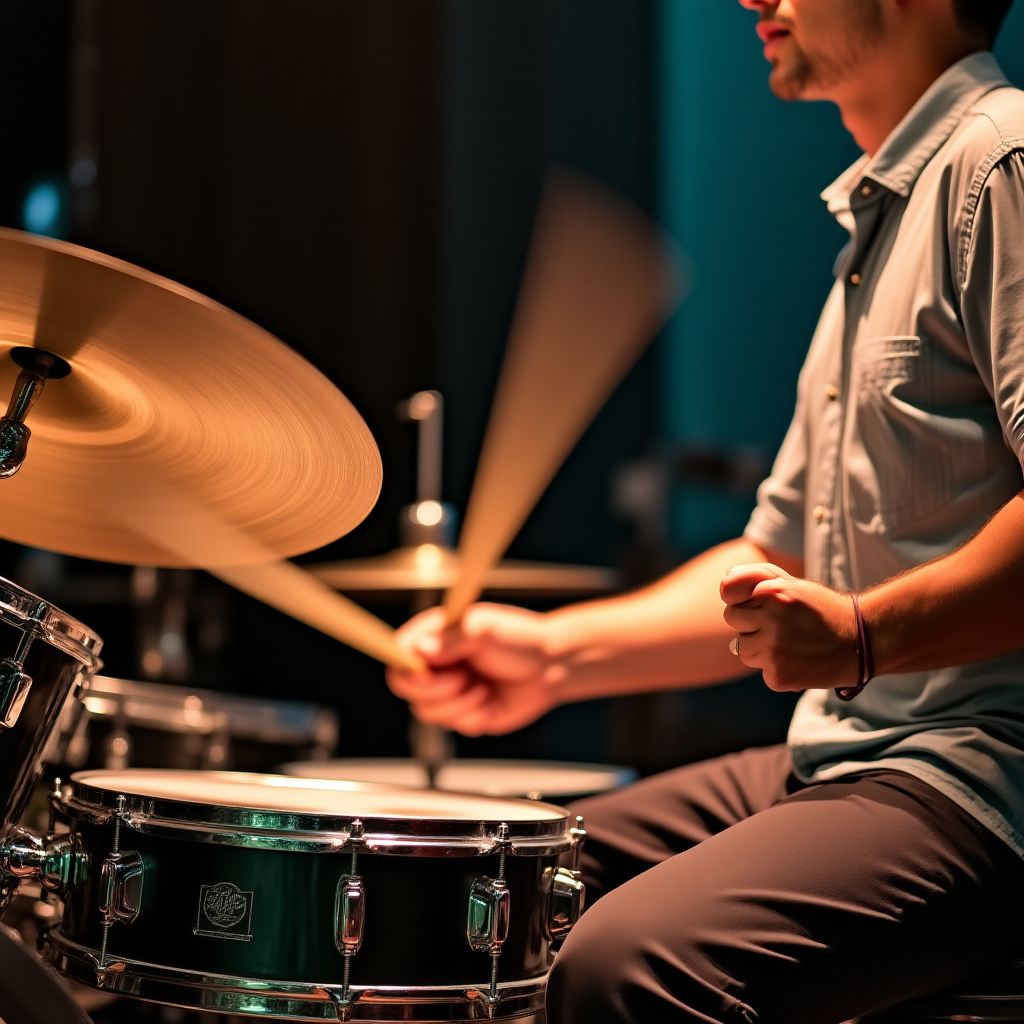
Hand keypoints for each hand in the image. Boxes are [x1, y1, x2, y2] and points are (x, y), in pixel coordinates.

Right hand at [387, 603, 558, 734]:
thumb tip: (421, 649)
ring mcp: (447, 689)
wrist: (552, 667)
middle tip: (464, 680)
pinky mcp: (461, 712)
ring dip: (459, 705)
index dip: (407, 668)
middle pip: (404, 687)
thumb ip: (453, 638)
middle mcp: (436, 663)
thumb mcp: (486, 629)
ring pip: (425, 712)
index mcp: (436, 634)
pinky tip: (490, 703)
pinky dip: (472, 717)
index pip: (399, 652)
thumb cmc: (522, 640)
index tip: (427, 674)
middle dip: (436, 691)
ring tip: (483, 689)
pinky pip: (452, 725)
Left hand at [719, 564, 857, 690]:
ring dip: (761, 648)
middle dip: (750, 623)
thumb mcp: (794, 584)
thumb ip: (758, 578)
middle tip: (779, 626)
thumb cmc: (822, 610)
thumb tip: (723, 584)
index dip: (748, 600)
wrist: (861, 642)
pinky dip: (777, 669)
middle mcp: (771, 619)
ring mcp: (774, 649)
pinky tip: (799, 661)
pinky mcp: (778, 676)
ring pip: (743, 650)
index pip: (730, 595)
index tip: (766, 605)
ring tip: (790, 644)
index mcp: (772, 591)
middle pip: (733, 620)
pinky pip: (763, 671)